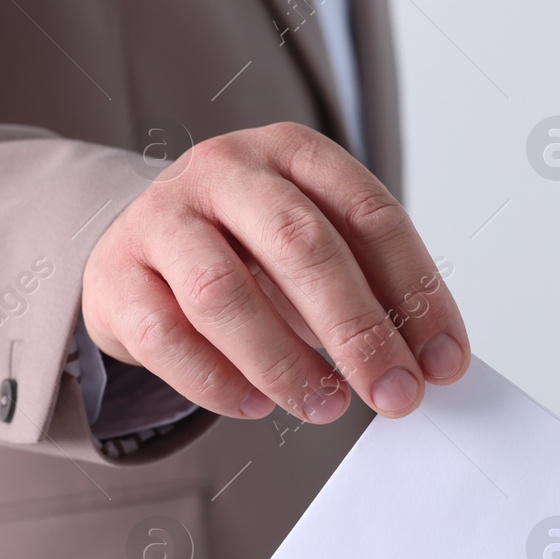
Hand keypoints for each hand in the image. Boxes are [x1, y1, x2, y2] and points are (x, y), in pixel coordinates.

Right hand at [82, 123, 468, 423]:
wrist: (139, 248)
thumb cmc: (245, 250)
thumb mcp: (310, 248)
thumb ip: (366, 290)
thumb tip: (427, 363)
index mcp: (292, 152)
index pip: (369, 214)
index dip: (416, 291)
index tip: (444, 361)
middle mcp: (225, 171)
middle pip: (300, 245)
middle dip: (358, 329)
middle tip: (395, 393)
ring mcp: (162, 218)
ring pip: (224, 292)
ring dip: (285, 363)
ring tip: (327, 406)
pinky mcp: (115, 274)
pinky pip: (166, 336)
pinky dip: (217, 382)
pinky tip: (256, 406)